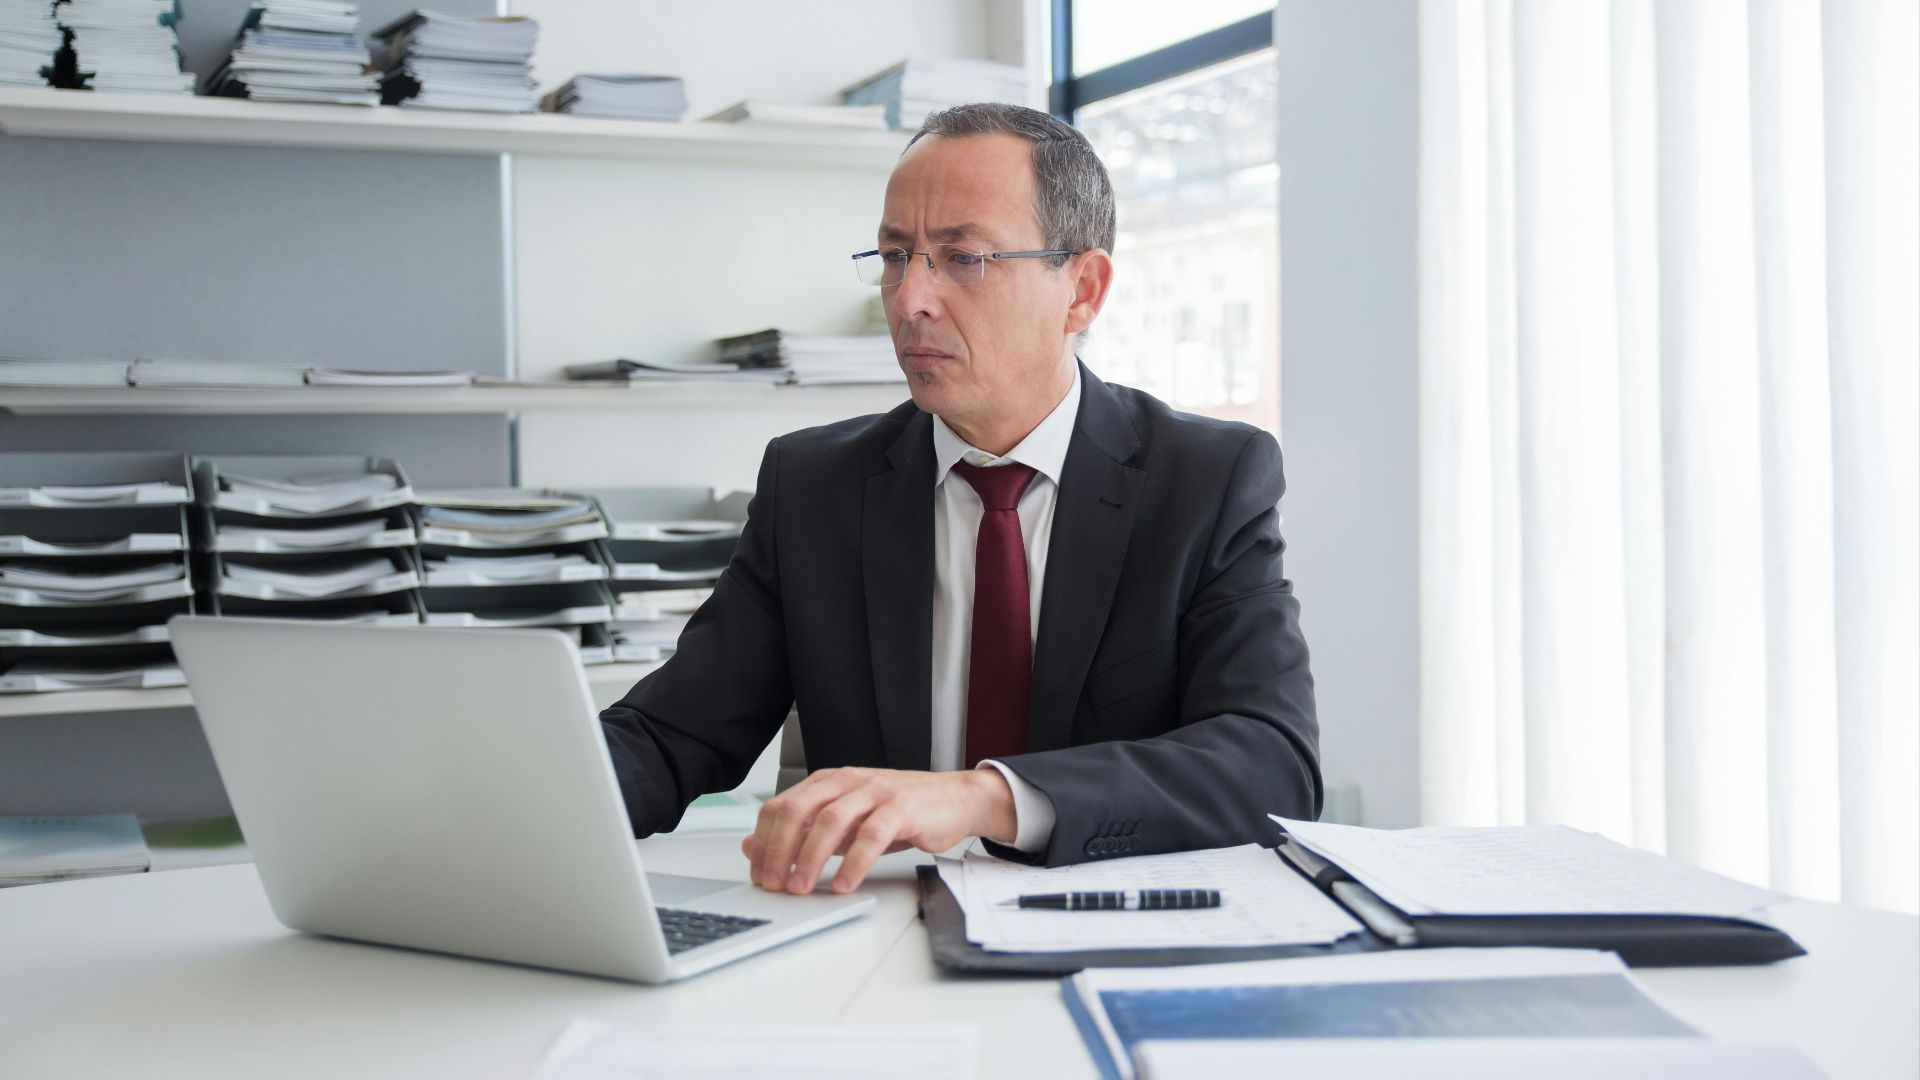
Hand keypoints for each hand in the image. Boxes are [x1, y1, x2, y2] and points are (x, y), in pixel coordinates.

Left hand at [739, 767, 1017, 894]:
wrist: (954, 799)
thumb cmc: (900, 811)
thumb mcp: (846, 821)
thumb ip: (804, 832)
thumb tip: (755, 846)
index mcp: (828, 782)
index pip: (781, 805)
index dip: (764, 840)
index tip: (758, 872)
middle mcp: (847, 781)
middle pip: (799, 810)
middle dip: (779, 849)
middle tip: (773, 882)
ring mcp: (875, 792)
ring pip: (831, 821)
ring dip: (810, 858)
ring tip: (801, 887)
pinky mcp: (902, 807)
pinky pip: (871, 836)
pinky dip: (853, 863)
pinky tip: (843, 884)